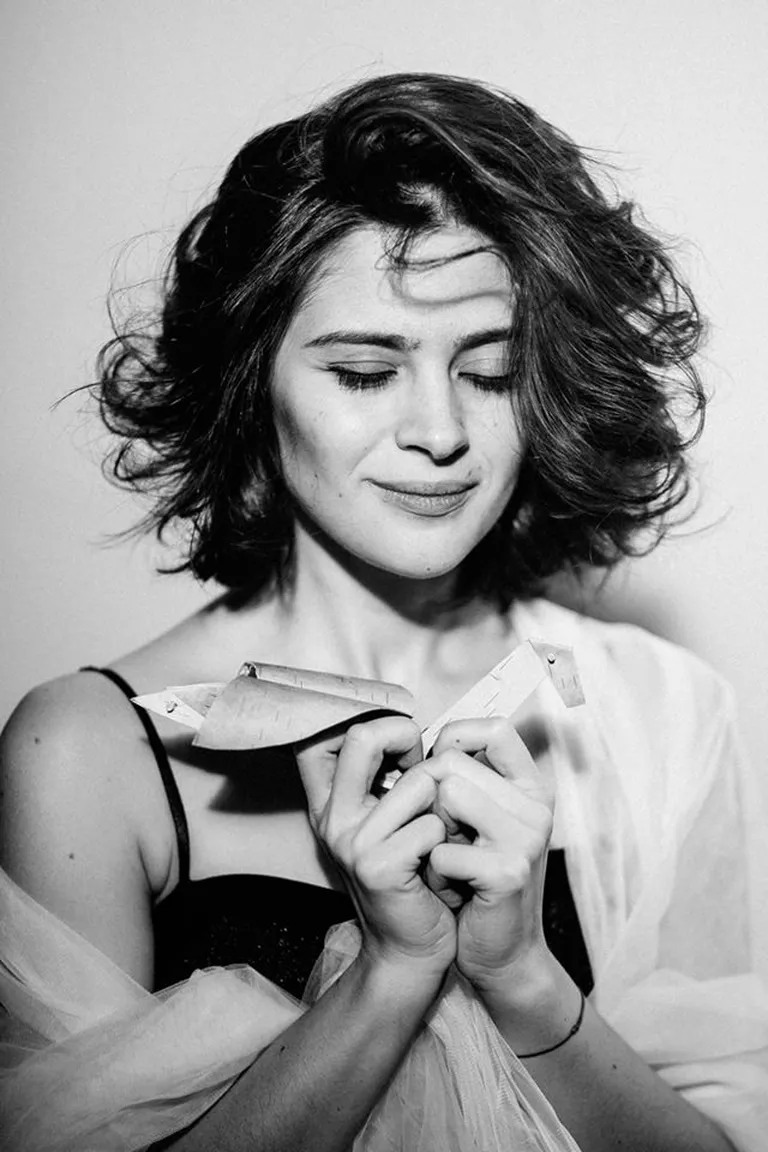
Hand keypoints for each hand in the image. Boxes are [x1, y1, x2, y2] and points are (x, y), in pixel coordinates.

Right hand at [295, 716, 455, 981]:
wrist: (412, 950)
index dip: (358, 714)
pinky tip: (440, 866)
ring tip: (441, 834)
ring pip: (417, 783)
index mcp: (330, 801)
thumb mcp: (391, 822)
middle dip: (405, 735)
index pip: (318, 735)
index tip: (400, 726)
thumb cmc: (414, 879)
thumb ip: (388, 778)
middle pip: (361, 736)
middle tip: (425, 760)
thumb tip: (412, 723)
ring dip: (444, 806)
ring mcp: (351, 841)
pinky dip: (448, 842)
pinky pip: (431, 827)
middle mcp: (331, 817)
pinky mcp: (376, 866)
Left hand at [422, 717, 554, 996]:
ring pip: (446, 795)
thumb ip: (466, 779)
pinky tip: (453, 891)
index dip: (457, 737)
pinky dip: (435, 873)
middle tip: (444, 840)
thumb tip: (428, 741)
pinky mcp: (510, 871)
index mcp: (530, 786)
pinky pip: (441, 849)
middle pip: (452, 764)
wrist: (501, 953)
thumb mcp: (478, 821)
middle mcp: (535, 805)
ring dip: (430, 835)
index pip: (496, 729)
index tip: (436, 767)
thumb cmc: (476, 881)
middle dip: (430, 802)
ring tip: (447, 862)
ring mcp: (527, 836)